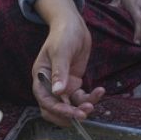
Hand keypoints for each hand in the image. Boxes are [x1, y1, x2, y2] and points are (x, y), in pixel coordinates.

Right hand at [30, 0, 101, 124]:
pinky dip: (90, 98)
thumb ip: (59, 72)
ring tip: (93, 104)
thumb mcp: (61, 51)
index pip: (44, 100)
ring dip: (80, 108)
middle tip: (84, 114)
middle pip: (54, 109)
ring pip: (69, 105)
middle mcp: (50, 84)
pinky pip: (81, 97)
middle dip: (68, 114)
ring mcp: (62, 85)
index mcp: (41, 77)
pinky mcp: (74, 84)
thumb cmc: (63, 34)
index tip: (72, 113)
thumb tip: (57, 92)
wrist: (74, 25)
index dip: (57, 109)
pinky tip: (99, 91)